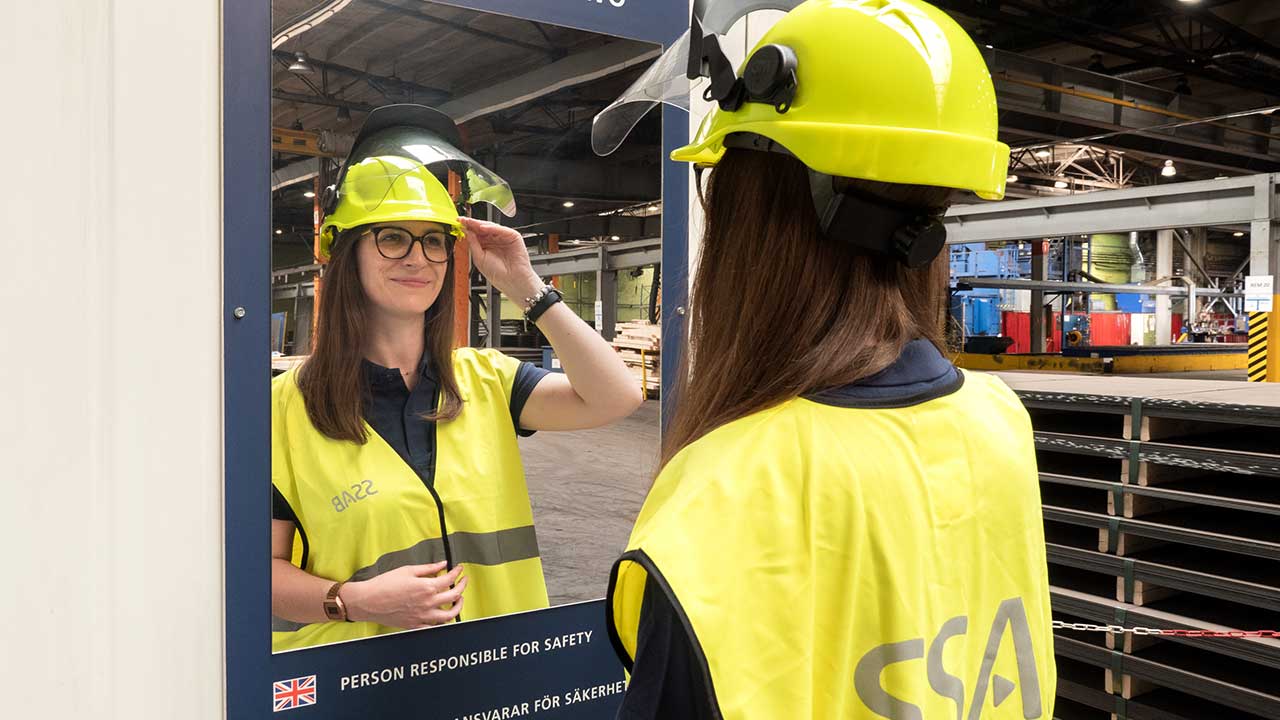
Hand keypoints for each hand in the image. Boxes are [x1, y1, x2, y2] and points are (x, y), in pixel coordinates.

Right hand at [341, 562, 466, 628]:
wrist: (368, 601)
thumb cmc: (384, 584)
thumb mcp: (407, 570)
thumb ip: (428, 568)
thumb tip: (443, 564)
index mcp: (426, 587)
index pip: (449, 579)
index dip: (457, 572)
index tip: (459, 569)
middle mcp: (427, 603)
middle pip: (454, 596)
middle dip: (462, 586)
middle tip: (463, 581)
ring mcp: (422, 616)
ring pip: (449, 616)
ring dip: (458, 607)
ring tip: (459, 600)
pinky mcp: (415, 625)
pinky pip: (434, 627)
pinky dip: (442, 622)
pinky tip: (443, 615)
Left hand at [460, 217, 542, 302]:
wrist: (512, 281)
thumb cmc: (497, 273)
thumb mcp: (479, 258)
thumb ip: (473, 244)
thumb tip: (467, 231)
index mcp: (485, 245)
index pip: (475, 233)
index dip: (467, 228)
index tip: (458, 222)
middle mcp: (494, 240)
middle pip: (482, 228)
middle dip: (472, 223)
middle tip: (463, 220)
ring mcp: (503, 238)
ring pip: (491, 227)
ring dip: (480, 224)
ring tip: (470, 223)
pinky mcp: (513, 237)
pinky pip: (501, 230)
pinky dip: (492, 228)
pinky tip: (483, 228)